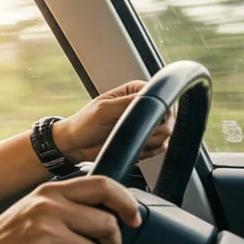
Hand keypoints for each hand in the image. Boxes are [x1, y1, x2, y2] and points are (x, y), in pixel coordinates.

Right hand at [0, 176, 140, 243]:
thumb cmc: (8, 236)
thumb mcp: (36, 207)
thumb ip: (69, 205)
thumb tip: (112, 213)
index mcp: (51, 191)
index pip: (103, 185)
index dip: (126, 202)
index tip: (133, 219)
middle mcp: (48, 207)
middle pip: (107, 225)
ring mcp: (43, 232)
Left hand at [55, 81, 173, 162]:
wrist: (75, 145)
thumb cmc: (83, 124)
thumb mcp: (103, 110)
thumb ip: (127, 103)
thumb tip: (149, 98)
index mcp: (136, 91)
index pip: (162, 97)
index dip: (157, 112)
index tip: (141, 121)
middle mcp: (144, 106)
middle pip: (169, 119)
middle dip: (152, 131)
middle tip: (130, 133)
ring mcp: (145, 125)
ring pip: (165, 135)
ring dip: (148, 143)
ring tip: (125, 140)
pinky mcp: (145, 141)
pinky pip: (158, 148)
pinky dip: (146, 152)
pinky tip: (129, 148)